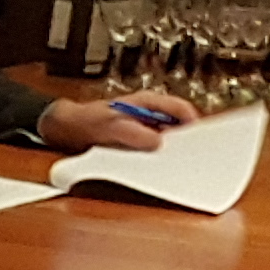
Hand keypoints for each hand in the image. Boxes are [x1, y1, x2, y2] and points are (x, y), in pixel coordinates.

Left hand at [41, 94, 187, 151]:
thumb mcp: (110, 126)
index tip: (201, 140)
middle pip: (178, 125)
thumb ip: (133, 133)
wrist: (67, 129)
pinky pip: (153, 148)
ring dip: (170, 151)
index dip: (194, 123)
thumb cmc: (88, 120)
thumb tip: (157, 142)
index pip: (181, 109)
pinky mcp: (138, 140)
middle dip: (186, 140)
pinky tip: (157, 168)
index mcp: (149, 102)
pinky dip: (157, 157)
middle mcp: (150, 113)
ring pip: (167, 138)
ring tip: (175, 165)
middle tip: (191, 157)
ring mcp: (145, 127)